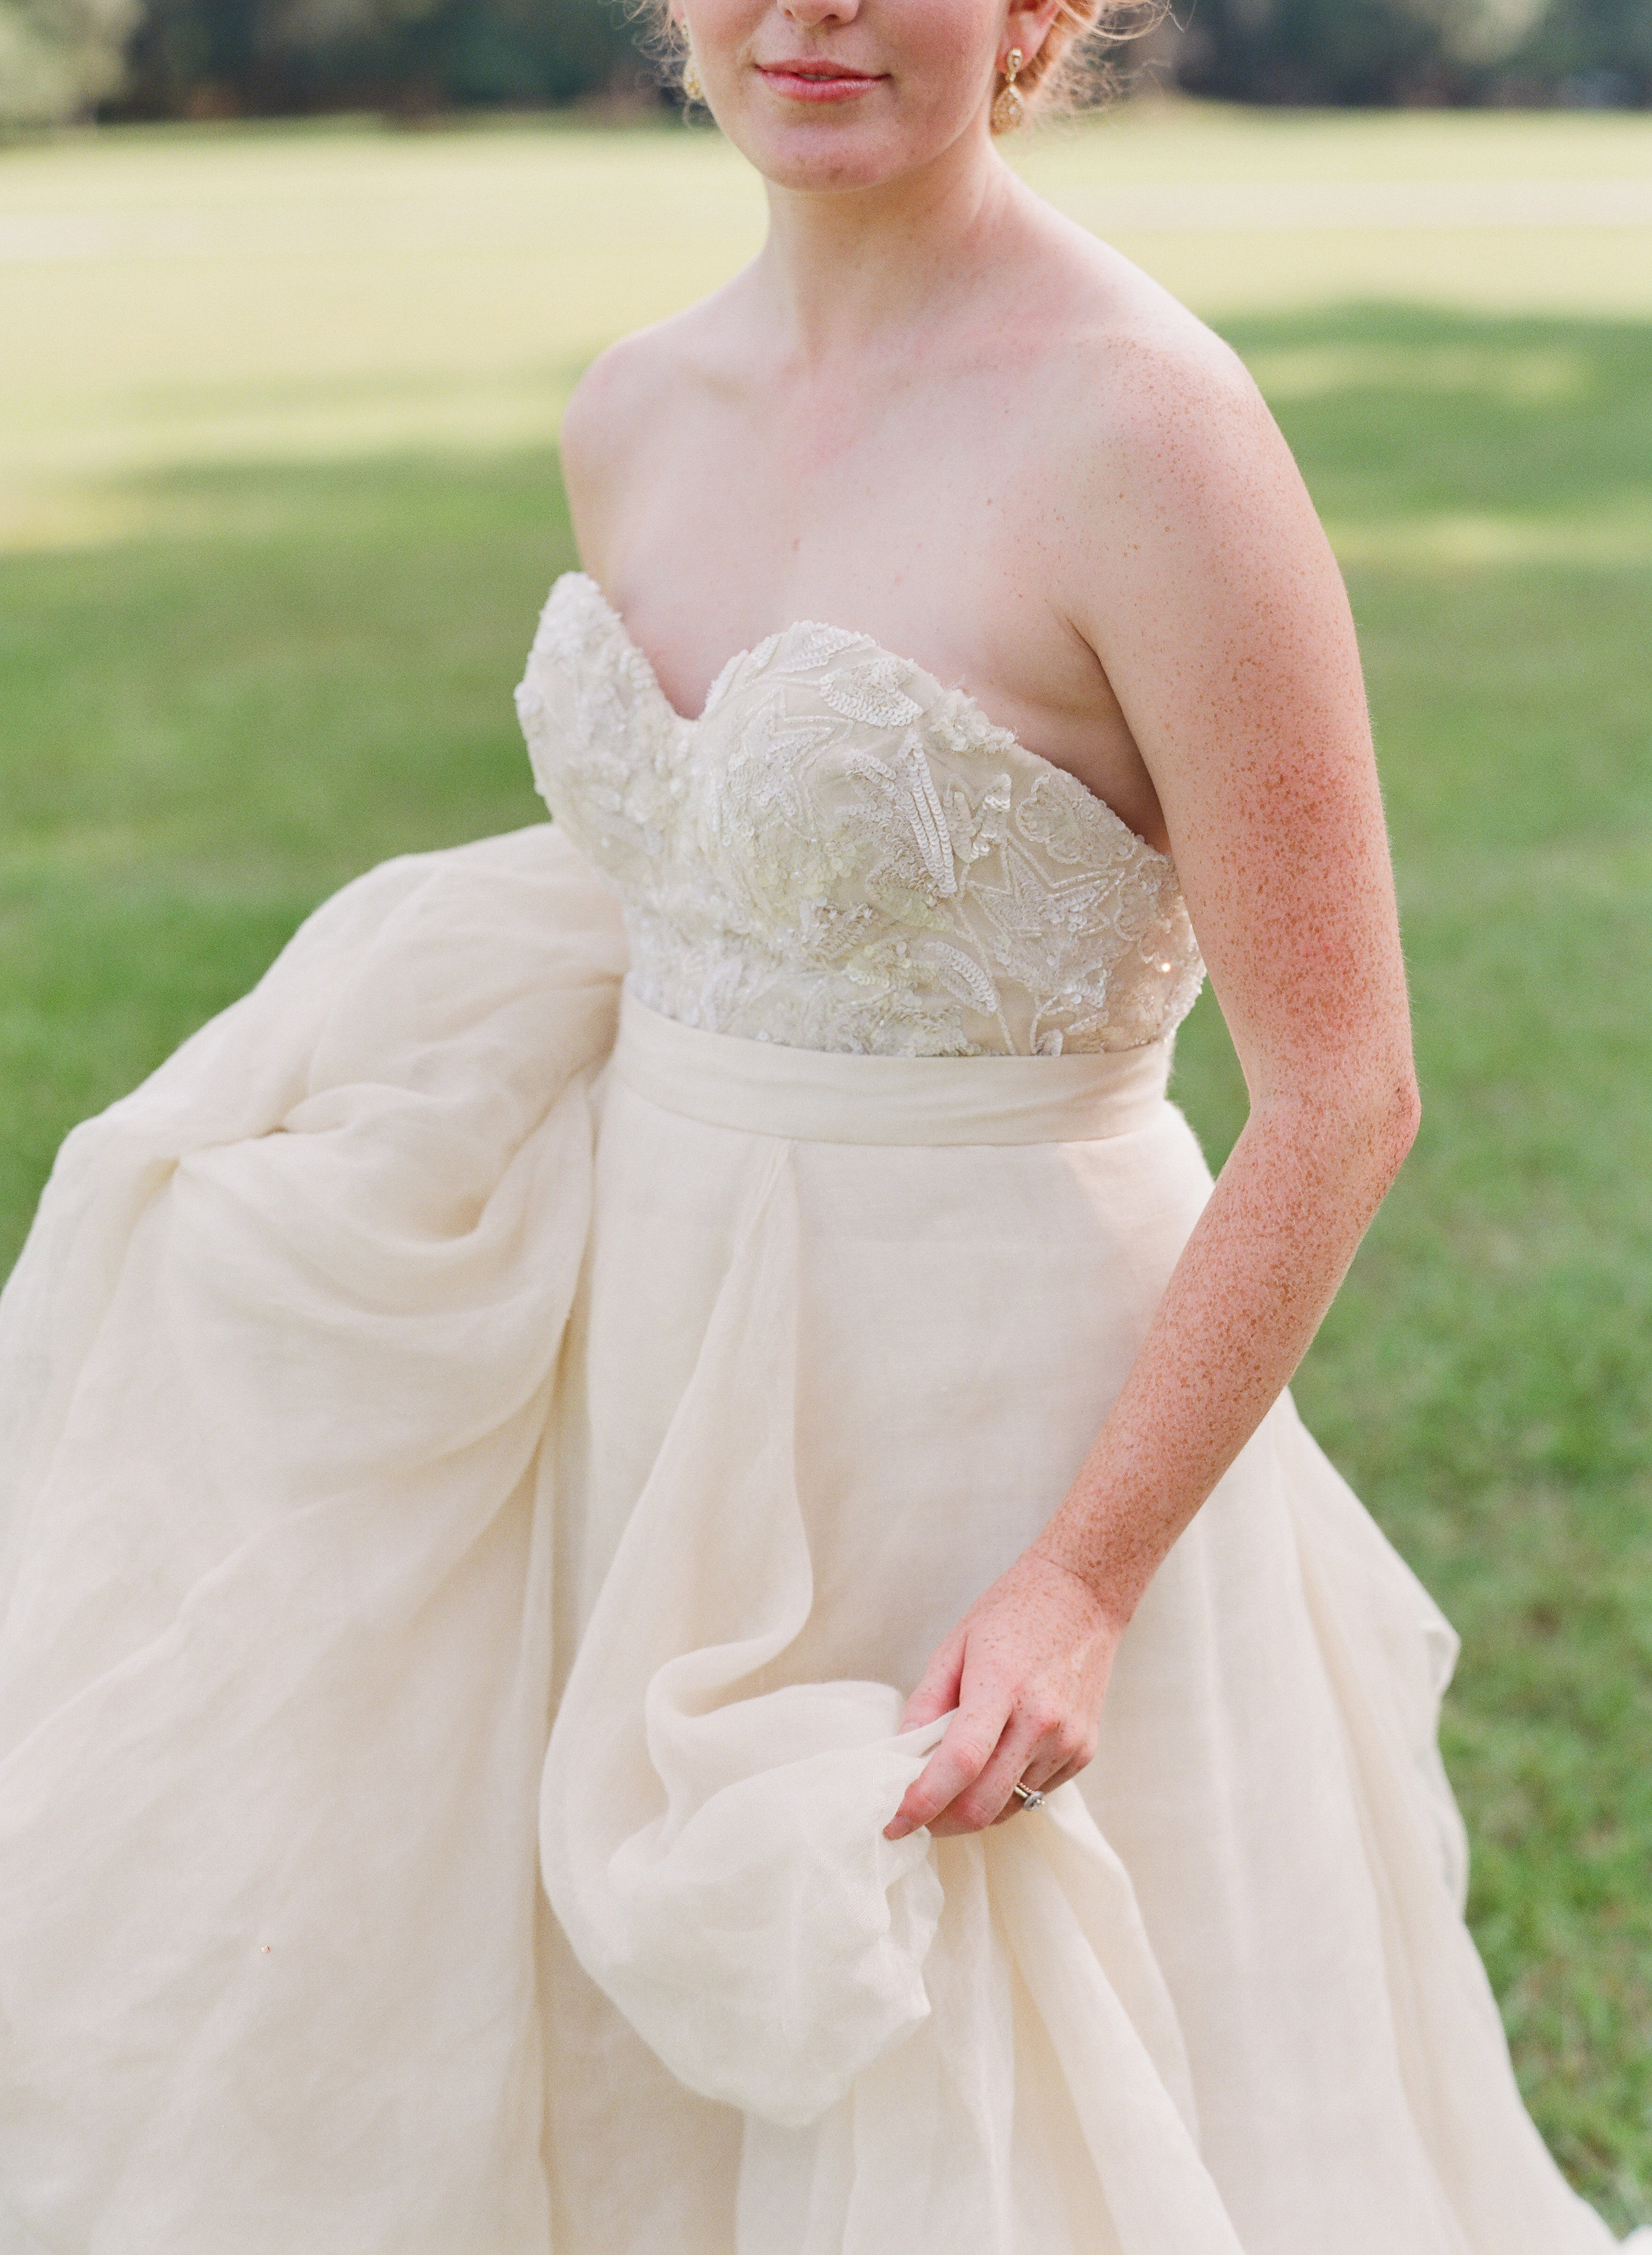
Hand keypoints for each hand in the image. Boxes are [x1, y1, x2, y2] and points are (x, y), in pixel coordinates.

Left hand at [883, 1549, 1125, 1840]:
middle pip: (983, 1803)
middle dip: (941, 1823)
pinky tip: (996, 1762)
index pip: (959, 1764)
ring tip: (954, 1783)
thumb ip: (925, 1703)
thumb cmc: (1011, 1614)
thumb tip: (900, 1754)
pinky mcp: (1084, 1752)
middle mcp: (1041, 1720)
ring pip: (1009, 1807)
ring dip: (973, 1809)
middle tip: (917, 1815)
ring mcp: (1068, 1740)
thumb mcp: (955, 1645)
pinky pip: (1035, 1793)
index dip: (921, 1803)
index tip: (893, 1824)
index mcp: (1001, 1686)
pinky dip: (1006, 1793)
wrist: (1083, 1597)